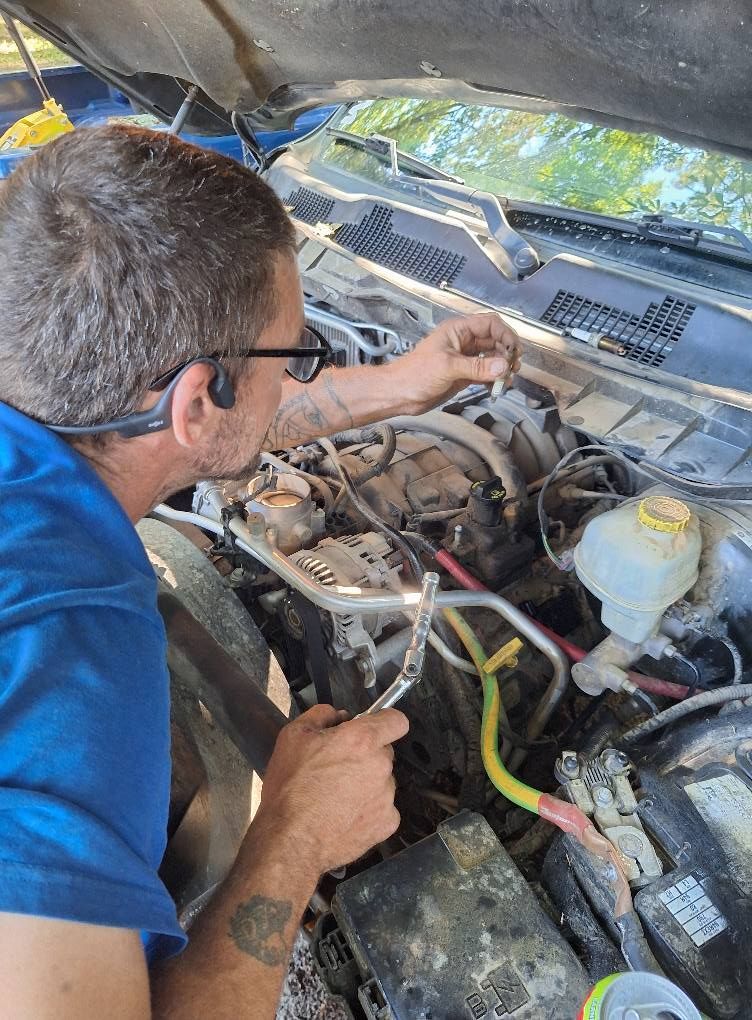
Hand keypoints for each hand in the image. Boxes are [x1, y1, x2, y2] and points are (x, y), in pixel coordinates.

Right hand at [252, 704, 408, 876]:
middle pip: (383, 752)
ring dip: (366, 783)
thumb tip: (338, 715)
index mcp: (361, 740)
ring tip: (336, 796)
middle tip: (337, 767)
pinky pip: (382, 808)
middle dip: (365, 755)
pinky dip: (368, 810)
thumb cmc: (290, 791)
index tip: (374, 728)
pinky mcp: (386, 822)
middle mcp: (380, 765)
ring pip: (382, 781)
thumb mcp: (293, 736)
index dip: (384, 722)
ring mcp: (386, 796)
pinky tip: (344, 815)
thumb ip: (321, 715)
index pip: (396, 720)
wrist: (290, 841)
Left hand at [392, 312, 521, 412]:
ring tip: (507, 380)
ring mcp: (465, 358)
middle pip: (495, 340)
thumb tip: (503, 366)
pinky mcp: (464, 374)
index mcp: (458, 330)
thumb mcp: (448, 367)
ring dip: (502, 368)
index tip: (513, 351)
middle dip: (507, 353)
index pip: (490, 324)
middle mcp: (463, 342)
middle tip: (513, 368)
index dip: (505, 335)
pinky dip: (494, 379)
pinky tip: (497, 387)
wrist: (399, 394)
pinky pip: (485, 373)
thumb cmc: (415, 374)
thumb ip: (477, 367)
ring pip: (492, 358)